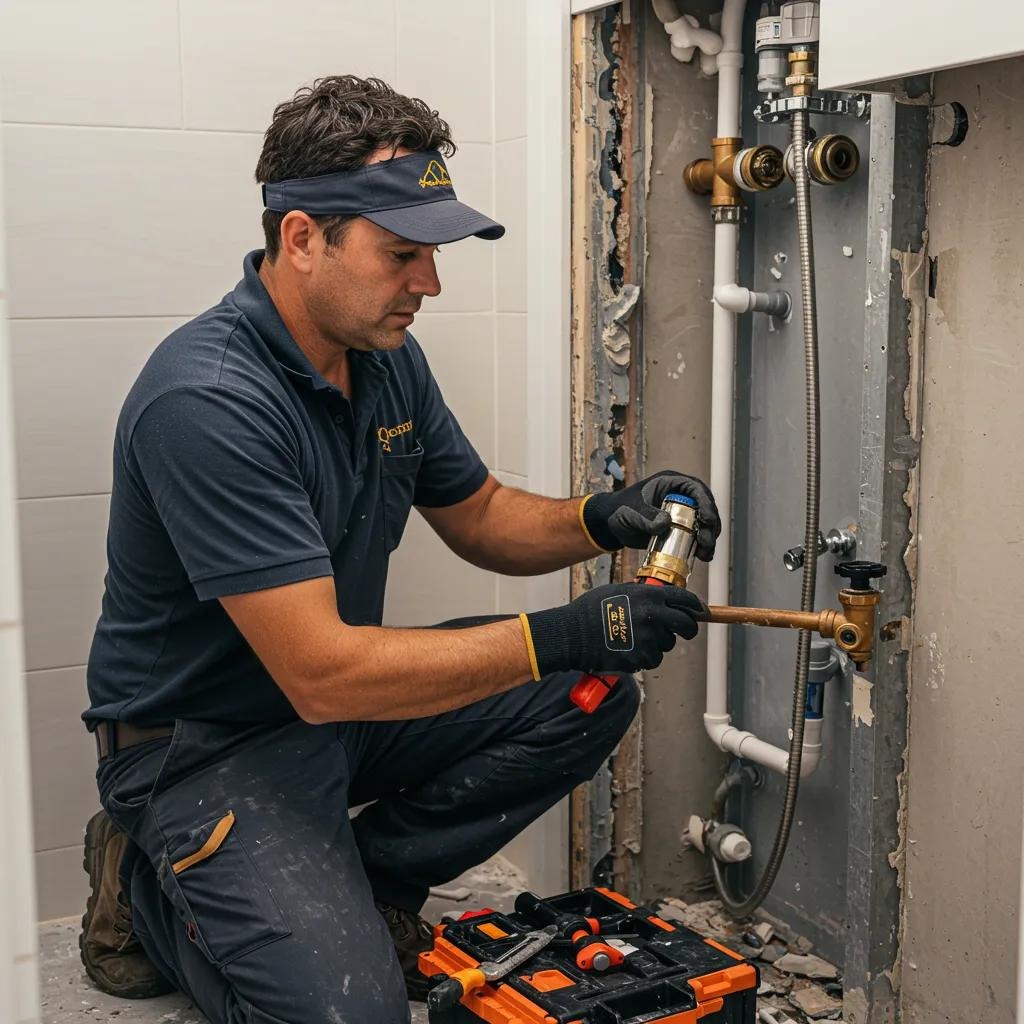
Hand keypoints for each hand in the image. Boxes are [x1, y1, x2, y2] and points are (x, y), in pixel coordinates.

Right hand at [520, 581, 707, 678]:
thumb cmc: (590, 611)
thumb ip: (641, 593)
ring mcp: (649, 638)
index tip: (699, 611)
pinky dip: (646, 657)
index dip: (695, 606)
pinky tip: (630, 650)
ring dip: (659, 642)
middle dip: (689, 628)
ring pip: (668, 643)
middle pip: (686, 625)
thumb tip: (658, 596)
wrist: (573, 634)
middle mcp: (654, 615)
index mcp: (649, 596)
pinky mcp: (642, 657)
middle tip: (686, 630)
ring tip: (637, 639)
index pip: (685, 599)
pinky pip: (654, 659)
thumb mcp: (617, 590)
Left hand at [582, 470, 720, 560]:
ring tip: (705, 554)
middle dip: (710, 525)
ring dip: (708, 538)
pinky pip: (696, 536)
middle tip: (706, 542)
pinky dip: (701, 546)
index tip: (707, 520)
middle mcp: (680, 495)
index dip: (706, 503)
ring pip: (704, 524)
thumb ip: (645, 517)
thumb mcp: (630, 512)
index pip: (695, 489)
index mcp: (670, 483)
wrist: (612, 524)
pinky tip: (702, 556)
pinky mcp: (680, 528)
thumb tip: (666, 523)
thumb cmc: (619, 510)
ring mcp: (682, 512)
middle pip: (705, 508)